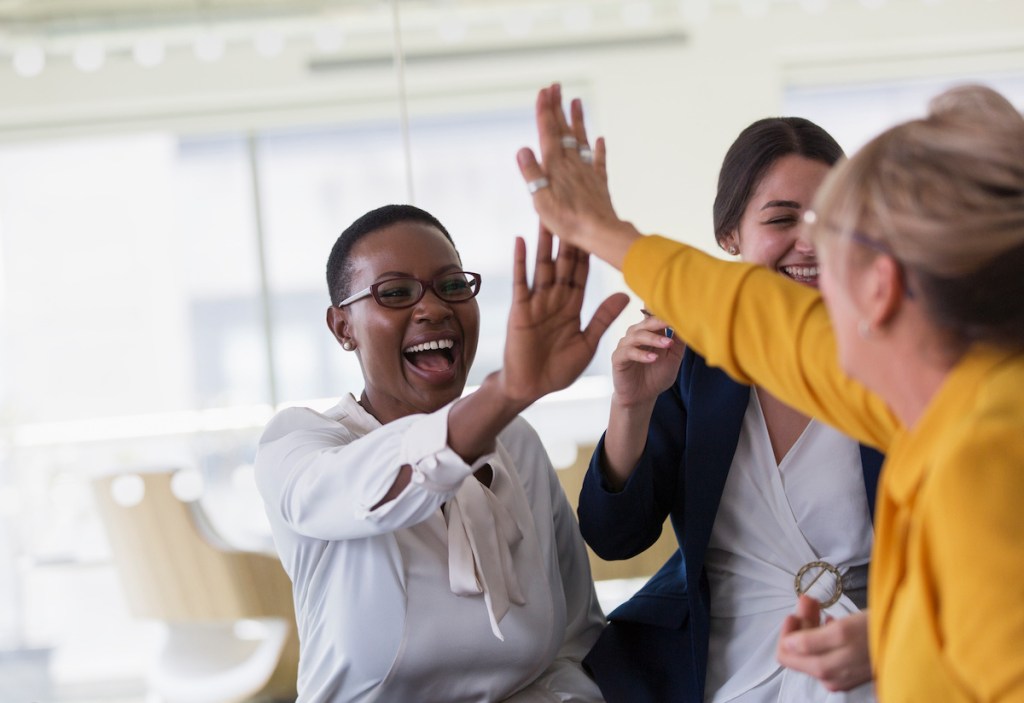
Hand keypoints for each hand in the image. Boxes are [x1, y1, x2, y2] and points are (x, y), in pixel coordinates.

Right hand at [497, 225, 627, 404]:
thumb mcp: (587, 342)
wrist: (532, 388)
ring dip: (544, 242)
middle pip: (562, 263)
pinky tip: (520, 241)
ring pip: (542, 266)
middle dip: (566, 238)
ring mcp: (536, 302)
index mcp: (572, 306)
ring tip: (546, 216)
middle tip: (571, 210)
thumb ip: (602, 318)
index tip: (595, 227)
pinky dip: (520, 262)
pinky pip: (521, 282)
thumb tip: (626, 296)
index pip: (581, 272)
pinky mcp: (520, 310)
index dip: (587, 251)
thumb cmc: (558, 369)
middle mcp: (554, 299)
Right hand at [516, 83, 639, 268]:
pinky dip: (598, 149)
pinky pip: (598, 161)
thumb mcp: (541, 202)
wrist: (600, 233)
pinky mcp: (599, 183)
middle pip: (564, 130)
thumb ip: (532, 174)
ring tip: (576, 101)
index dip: (545, 111)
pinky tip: (599, 139)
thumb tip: (523, 149)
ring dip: (578, 119)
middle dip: (558, 107)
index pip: (548, 133)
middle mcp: (572, 164)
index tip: (543, 91)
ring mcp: (587, 172)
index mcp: (555, 167)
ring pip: (581, 139)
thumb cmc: (568, 222)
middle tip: (556, 86)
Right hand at [610, 314, 684, 409]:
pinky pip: (627, 352)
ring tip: (667, 343)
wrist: (642, 397)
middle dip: (660, 322)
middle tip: (673, 323)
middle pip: (646, 322)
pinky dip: (641, 354)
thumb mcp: (673, 358)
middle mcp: (636, 335)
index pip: (655, 317)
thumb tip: (686, 324)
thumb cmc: (657, 376)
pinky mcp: (618, 358)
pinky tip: (653, 358)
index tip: (680, 312)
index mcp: (649, 332)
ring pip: (637, 335)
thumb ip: (678, 342)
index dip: (665, 313)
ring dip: (653, 338)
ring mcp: (625, 346)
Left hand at [777, 595, 872, 691]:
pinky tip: (832, 620)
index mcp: (824, 670)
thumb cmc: (878, 632)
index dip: (788, 630)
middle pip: (798, 650)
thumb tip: (787, 644)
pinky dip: (823, 632)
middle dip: (800, 622)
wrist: (914, 641)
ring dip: (811, 623)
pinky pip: (827, 650)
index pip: (785, 654)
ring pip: (812, 648)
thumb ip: (811, 642)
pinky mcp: (851, 666)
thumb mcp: (843, 632)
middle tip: (809, 599)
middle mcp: (829, 676)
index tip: (797, 610)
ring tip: (818, 603)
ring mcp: (840, 673)